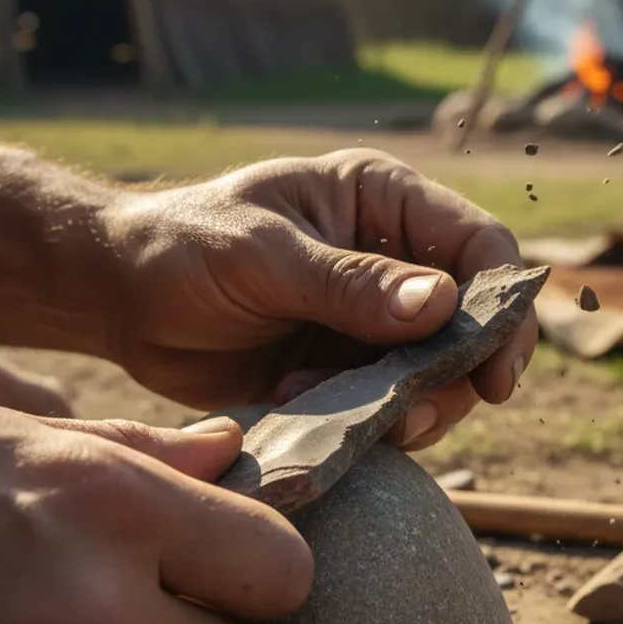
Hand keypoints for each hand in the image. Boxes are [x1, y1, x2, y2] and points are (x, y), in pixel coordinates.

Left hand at [109, 150, 536, 449]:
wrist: (120, 298)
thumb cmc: (184, 246)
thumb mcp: (263, 255)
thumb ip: (349, 284)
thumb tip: (443, 306)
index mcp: (382, 201)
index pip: (479, 247)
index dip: (502, 309)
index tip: (496, 375)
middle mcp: (391, 259)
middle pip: (472, 324)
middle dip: (454, 375)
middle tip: (409, 415)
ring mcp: (370, 320)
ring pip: (437, 375)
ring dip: (404, 405)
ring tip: (333, 408)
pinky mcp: (345, 370)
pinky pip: (389, 406)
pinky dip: (363, 422)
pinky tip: (296, 405)